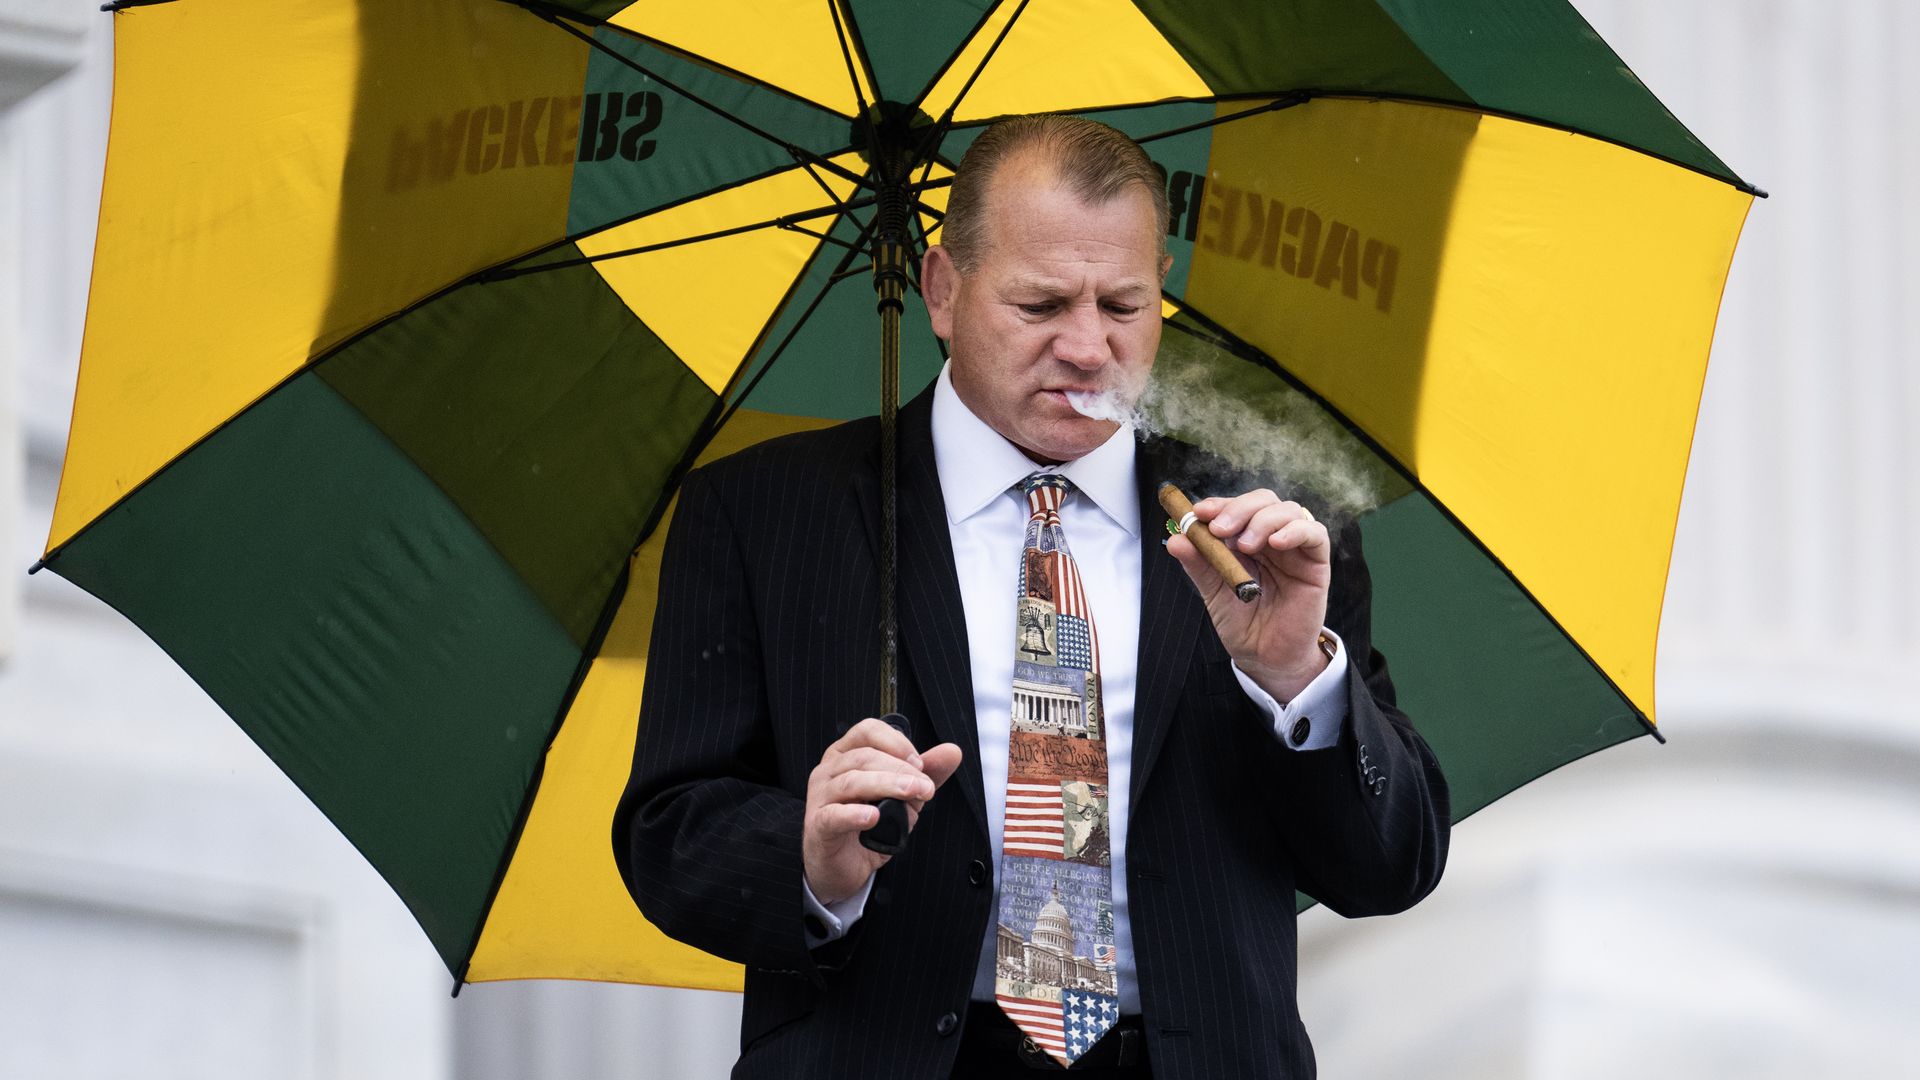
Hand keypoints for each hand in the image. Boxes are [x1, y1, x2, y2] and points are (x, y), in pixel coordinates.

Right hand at [802, 718, 963, 904]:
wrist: (843, 867)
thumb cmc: (869, 825)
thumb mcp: (901, 796)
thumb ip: (924, 773)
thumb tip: (953, 751)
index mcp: (846, 755)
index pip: (868, 731)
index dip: (896, 742)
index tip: (920, 763)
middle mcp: (829, 770)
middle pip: (863, 757)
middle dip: (900, 769)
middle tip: (926, 787)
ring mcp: (820, 797)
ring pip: (851, 782)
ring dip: (886, 785)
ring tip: (913, 796)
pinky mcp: (818, 826)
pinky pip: (834, 815)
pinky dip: (854, 814)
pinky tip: (874, 817)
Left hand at [1166, 489, 1331, 701]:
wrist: (1264, 657)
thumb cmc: (1241, 623)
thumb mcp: (1213, 592)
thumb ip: (1198, 564)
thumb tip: (1176, 538)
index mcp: (1245, 539)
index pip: (1236, 507)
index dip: (1219, 504)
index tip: (1199, 512)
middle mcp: (1271, 538)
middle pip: (1263, 501)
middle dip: (1239, 508)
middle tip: (1219, 528)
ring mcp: (1294, 548)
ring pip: (1289, 511)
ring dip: (1263, 520)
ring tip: (1245, 545)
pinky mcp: (1316, 563)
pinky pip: (1315, 534)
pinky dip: (1295, 531)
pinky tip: (1276, 542)